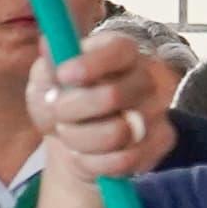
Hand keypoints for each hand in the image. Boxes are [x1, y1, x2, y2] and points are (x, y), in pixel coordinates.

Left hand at [27, 26, 173, 180]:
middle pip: (113, 96)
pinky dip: (94, 162)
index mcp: (121, 51)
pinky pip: (125, 160)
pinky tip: (87, 154)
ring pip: (116, 134)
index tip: (63, 75)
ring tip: (71, 134)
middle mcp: (147, 77)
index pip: (119, 50)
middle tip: (58, 112)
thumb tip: (50, 45)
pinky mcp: (161, 141)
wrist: (70, 139)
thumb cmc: (61, 100)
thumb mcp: (45, 77)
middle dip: (72, 110)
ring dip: (80, 140)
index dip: (91, 64)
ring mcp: (158, 110)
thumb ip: (50, 62)